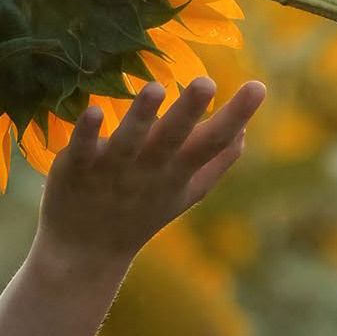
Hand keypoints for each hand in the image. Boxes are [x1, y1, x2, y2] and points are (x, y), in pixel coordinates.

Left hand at [32, 74, 264, 280]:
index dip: (236, 116)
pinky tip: (92, 111)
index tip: (259, 86)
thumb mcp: (185, 192)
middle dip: (189, 111)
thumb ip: (215, 163)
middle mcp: (149, 170)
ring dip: (142, 115)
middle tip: (207, 82)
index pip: (213, 143)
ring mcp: (113, 170)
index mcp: (178, 172)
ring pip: (130, 140)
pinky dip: (87, 133)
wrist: (86, 253)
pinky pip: (83, 148)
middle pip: (173, 139)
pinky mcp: (77, 169)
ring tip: (155, 87)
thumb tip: (244, 132)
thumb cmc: (140, 213)